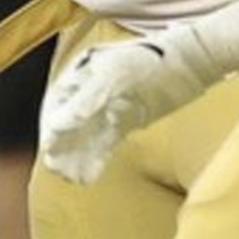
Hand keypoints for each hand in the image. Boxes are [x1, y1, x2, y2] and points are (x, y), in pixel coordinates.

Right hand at [41, 33, 192, 185]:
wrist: (188, 61)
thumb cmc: (149, 61)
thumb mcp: (112, 77)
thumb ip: (85, 101)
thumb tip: (58, 127)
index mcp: (80, 74)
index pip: (57, 105)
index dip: (52, 128)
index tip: (49, 150)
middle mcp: (90, 90)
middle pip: (68, 122)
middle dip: (62, 147)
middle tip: (57, 170)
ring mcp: (109, 104)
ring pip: (86, 134)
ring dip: (78, 156)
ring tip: (71, 177)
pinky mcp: (127, 117)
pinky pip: (105, 140)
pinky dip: (97, 157)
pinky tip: (91, 174)